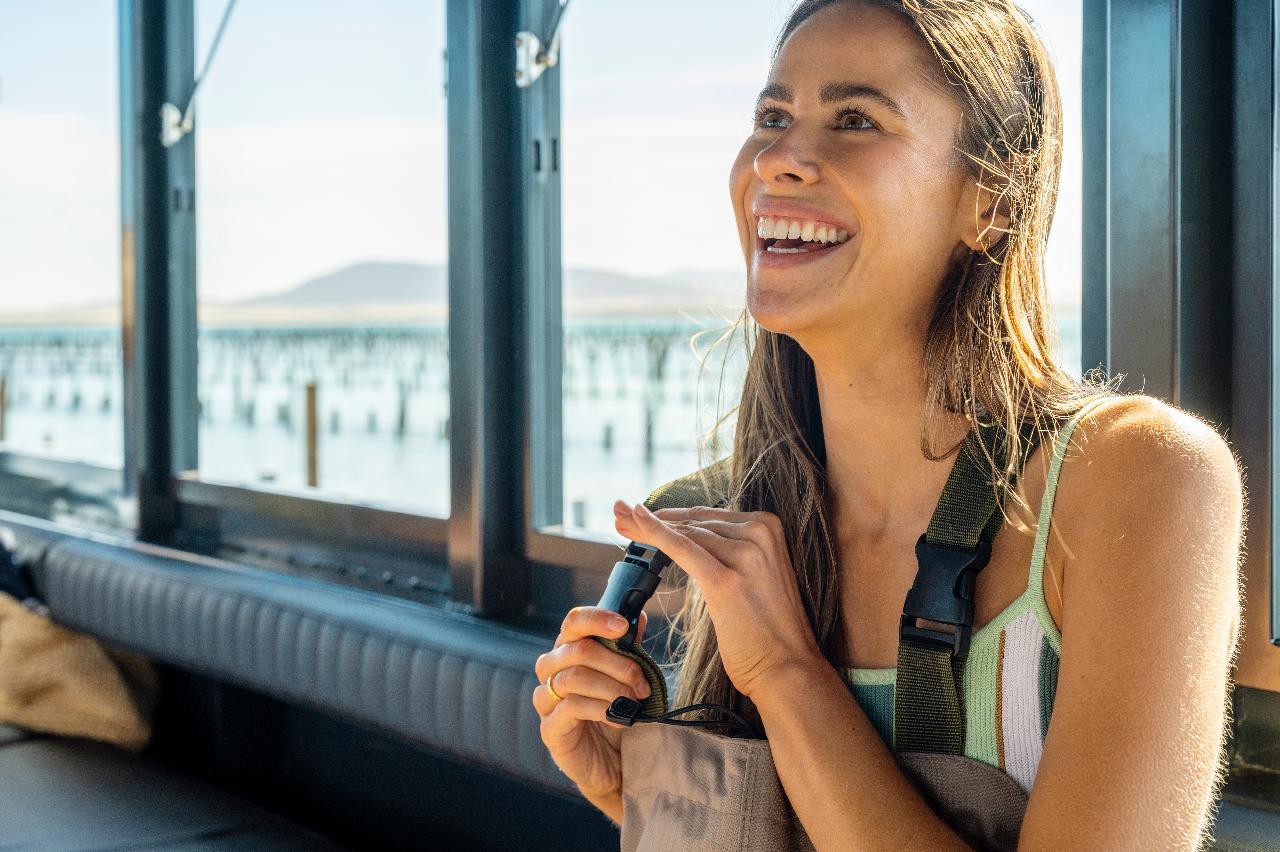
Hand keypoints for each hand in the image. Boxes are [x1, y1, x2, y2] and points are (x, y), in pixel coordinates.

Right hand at [532, 605, 651, 798]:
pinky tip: (619, 717)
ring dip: (612, 687)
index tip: (623, 626)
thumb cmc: (617, 714)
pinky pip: (572, 706)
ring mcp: (546, 699)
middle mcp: (551, 670)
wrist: (614, 764)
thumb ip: (628, 649)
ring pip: (574, 677)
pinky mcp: (549, 727)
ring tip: (634, 701)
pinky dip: (602, 708)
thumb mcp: (627, 679)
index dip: (597, 619)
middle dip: (617, 663)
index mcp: (569, 650)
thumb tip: (636, 617)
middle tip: (641, 682)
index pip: (574, 622)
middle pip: (577, 650)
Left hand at [613, 500, 822, 700]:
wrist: (788, 670)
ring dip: (646, 526)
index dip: (671, 515)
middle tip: (620, 514)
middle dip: (652, 518)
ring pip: (684, 532)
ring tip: (619, 523)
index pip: (708, 516)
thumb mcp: (756, 578)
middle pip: (693, 520)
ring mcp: (746, 553)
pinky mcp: (726, 579)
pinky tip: (635, 524)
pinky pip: (682, 549)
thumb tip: (693, 546)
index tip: (640, 514)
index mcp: (768, 528)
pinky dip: (654, 534)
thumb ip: (732, 556)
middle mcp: (760, 533)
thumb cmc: (768, 632)